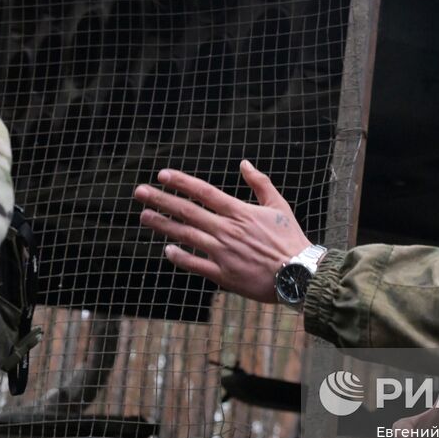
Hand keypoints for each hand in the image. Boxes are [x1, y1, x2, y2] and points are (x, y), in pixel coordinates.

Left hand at [134, 160, 312, 303]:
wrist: (299, 274)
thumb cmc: (290, 239)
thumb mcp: (279, 205)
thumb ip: (260, 183)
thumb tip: (244, 163)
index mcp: (240, 212)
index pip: (204, 192)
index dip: (182, 183)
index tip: (162, 175)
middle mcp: (227, 230)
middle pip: (188, 211)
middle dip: (161, 200)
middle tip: (140, 192)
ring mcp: (223, 252)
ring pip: (186, 236)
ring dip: (163, 225)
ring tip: (144, 216)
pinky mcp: (223, 274)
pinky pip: (196, 264)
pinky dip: (180, 256)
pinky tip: (167, 249)